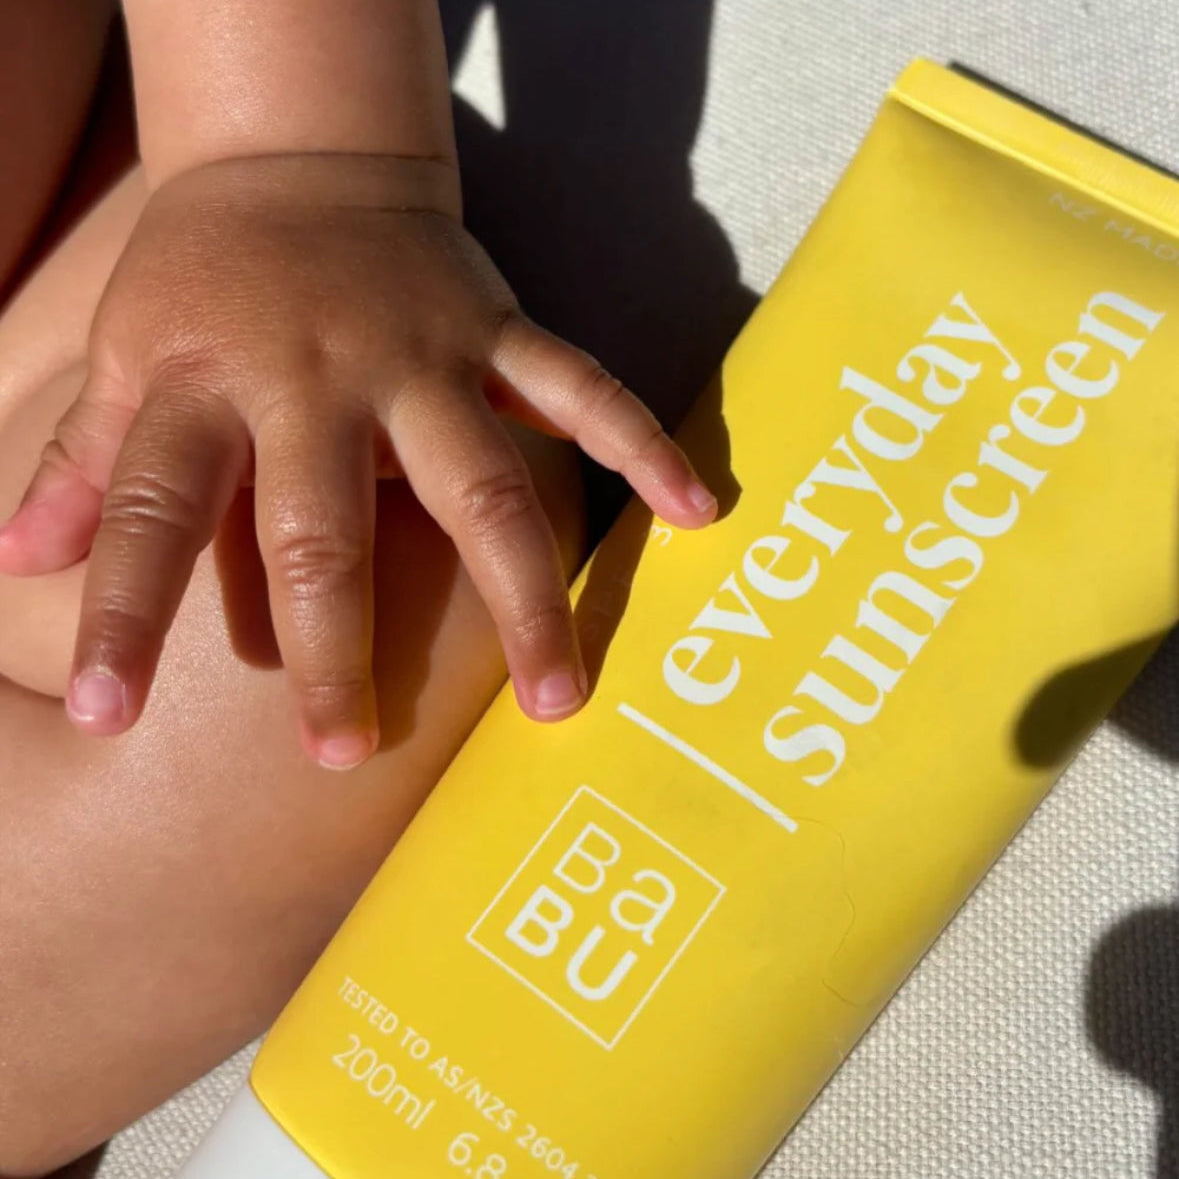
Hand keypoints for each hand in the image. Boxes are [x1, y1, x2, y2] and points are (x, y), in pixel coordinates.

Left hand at [0, 153, 715, 767]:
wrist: (302, 157)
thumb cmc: (203, 273)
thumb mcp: (122, 348)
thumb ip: (81, 458)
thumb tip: (16, 566)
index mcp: (209, 383)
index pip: (149, 512)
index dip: (123, 617)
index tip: (104, 718)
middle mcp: (319, 377)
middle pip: (324, 532)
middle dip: (334, 648)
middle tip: (346, 755)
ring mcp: (425, 355)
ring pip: (481, 488)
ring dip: (521, 598)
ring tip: (555, 699)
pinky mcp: (499, 331)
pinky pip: (582, 390)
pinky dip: (640, 447)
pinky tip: (697, 511)